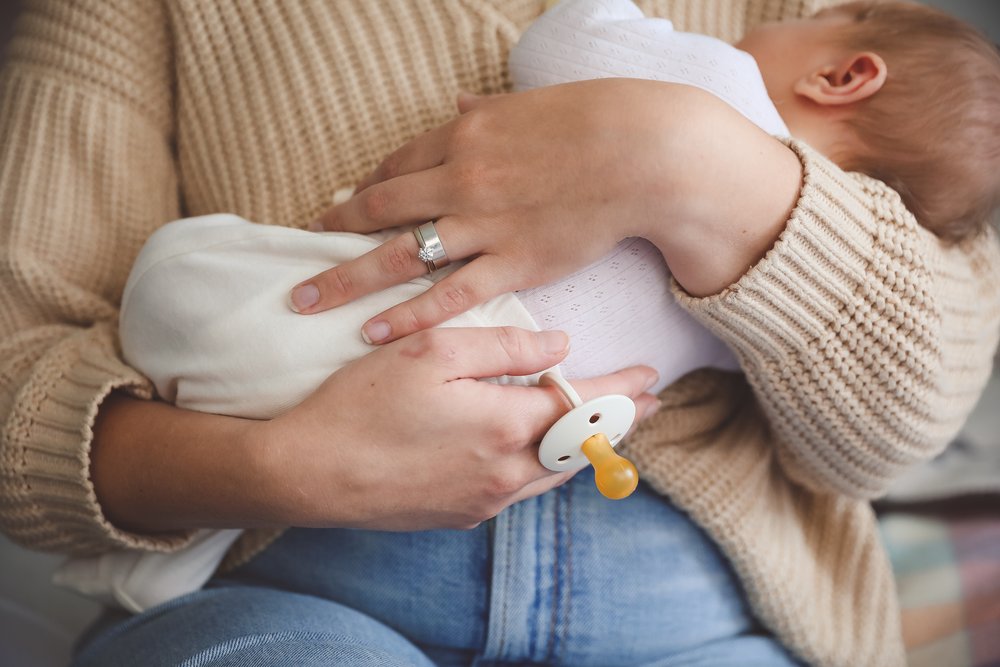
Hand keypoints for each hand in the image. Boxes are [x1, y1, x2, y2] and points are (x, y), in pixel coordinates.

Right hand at [256, 326, 658, 530]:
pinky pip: (521, 489)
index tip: (653, 377)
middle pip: (582, 449)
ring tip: (603, 427)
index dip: (622, 390)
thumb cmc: (363, 404)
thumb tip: (561, 346)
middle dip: (619, 424)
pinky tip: (540, 452)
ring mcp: (484, 501)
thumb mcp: (432, 351)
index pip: (585, 407)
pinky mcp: (460, 516)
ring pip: (554, 473)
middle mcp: (505, 473)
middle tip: (648, 406)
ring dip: (585, 447)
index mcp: (504, 425)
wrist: (309, 473)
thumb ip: (504, 347)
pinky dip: (545, 465)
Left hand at [292, 79, 799, 343]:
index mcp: (463, 136)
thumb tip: (457, 106)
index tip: (343, 209)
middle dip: (333, 234)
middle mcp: (460, 179)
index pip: (395, 167)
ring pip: (399, 256)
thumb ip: (486, 111)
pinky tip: (374, 331)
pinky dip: (409, 314)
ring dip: (347, 279)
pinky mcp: (515, 262)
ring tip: (308, 302)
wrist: (644, 152)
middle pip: (378, 210)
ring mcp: (484, 224)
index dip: (364, 191)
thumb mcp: (531, 106)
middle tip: (299, 258)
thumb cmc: (594, 121)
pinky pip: (450, 294)